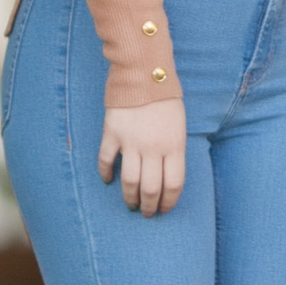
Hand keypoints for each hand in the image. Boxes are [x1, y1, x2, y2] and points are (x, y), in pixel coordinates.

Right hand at [100, 93, 186, 215]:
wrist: (143, 72)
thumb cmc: (165, 99)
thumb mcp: (179, 125)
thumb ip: (174, 150)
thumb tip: (166, 176)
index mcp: (174, 145)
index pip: (173, 185)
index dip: (169, 202)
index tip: (164, 209)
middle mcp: (153, 148)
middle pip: (151, 189)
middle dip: (148, 206)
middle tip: (145, 213)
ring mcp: (131, 141)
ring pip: (129, 181)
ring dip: (129, 197)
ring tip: (130, 204)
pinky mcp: (113, 133)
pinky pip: (107, 160)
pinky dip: (106, 173)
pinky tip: (107, 180)